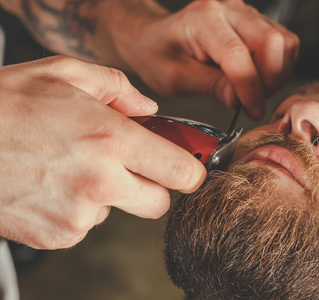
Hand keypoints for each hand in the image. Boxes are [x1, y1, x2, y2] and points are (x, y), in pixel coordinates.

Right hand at [0, 56, 205, 249]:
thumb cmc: (4, 105)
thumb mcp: (64, 73)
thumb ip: (119, 87)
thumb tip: (149, 109)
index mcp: (111, 140)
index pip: (182, 173)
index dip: (191, 171)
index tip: (188, 168)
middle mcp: (100, 183)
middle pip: (159, 203)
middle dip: (151, 185)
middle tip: (128, 165)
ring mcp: (78, 215)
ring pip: (118, 212)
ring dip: (107, 194)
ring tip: (72, 166)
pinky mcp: (58, 236)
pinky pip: (86, 224)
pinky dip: (78, 207)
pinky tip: (54, 184)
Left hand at [108, 0, 299, 119]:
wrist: (155, 38)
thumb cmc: (159, 55)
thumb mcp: (176, 78)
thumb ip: (210, 86)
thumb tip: (240, 100)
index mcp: (202, 19)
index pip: (238, 55)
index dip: (250, 89)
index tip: (252, 110)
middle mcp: (228, 8)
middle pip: (272, 43)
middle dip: (269, 81)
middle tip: (253, 103)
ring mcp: (244, 12)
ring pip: (284, 42)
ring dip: (277, 74)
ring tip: (255, 91)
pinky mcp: (255, 20)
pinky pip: (284, 42)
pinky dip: (278, 66)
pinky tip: (259, 79)